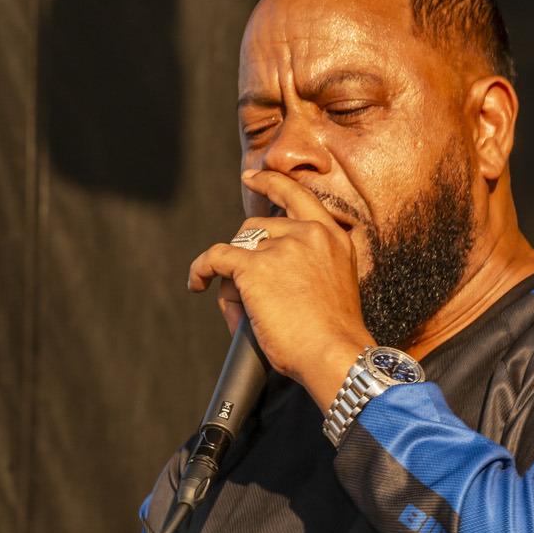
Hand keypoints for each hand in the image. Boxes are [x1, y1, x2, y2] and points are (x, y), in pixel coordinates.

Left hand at [188, 170, 374, 409]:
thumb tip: (258, 270)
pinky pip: (215, 259)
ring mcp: (282, 247)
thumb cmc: (334, 336)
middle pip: (258, 229)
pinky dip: (201, 270)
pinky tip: (197, 284)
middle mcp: (309, 234)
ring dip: (232, 279)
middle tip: (248, 295)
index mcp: (333, 238)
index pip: (298, 196)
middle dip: (246, 258)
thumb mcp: (334, 286)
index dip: (270, 183)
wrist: (335, 354)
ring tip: (243, 312)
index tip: (252, 178)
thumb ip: (309, 267)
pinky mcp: (255, 267)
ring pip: (238, 250)